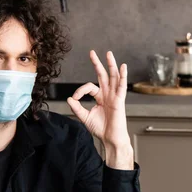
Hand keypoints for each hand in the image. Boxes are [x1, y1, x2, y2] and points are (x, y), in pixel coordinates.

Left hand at [67, 50, 133, 169]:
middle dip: (97, 63)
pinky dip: (123, 76)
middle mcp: (108, 95)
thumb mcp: (85, 117)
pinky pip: (122, 86)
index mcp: (100, 97)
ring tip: (108, 53)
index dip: (80, 91)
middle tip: (92, 52)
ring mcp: (114, 96)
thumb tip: (69, 99)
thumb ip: (77, 108)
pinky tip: (123, 67)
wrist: (110, 139)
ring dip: (111, 65)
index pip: (89, 87)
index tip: (75, 98)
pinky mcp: (120, 101)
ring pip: (113, 77)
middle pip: (103, 75)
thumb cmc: (100, 129)